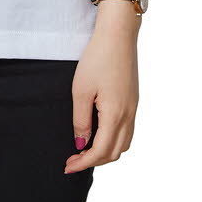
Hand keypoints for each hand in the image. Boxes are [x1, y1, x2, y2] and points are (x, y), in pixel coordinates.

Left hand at [64, 11, 139, 173]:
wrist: (118, 35)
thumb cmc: (97, 58)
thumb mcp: (81, 90)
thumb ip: (81, 120)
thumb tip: (81, 144)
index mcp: (115, 114)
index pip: (101, 151)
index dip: (83, 163)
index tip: (68, 166)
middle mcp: (129, 115)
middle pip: (115, 152)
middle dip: (94, 160)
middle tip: (73, 158)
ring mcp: (134, 108)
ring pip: (124, 143)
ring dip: (106, 152)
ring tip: (85, 149)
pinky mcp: (134, 100)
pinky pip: (127, 130)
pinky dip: (114, 139)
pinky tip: (99, 132)